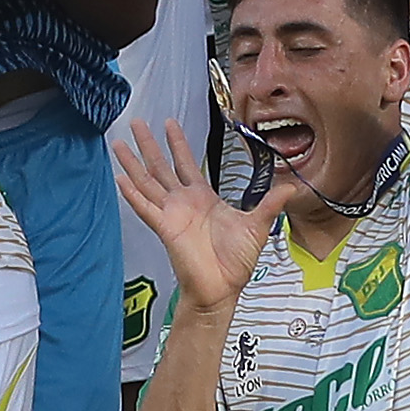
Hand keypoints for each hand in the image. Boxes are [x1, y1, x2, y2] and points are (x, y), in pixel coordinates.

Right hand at [110, 116, 288, 312]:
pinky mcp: (165, 228)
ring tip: (118, 144)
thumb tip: (291, 187)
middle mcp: (183, 203)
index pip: (186, 164)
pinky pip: (146, 208)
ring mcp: (171, 214)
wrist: (223, 287)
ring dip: (133, 163)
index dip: (177, 144)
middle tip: (136, 122)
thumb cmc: (236, 261)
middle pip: (161, 167)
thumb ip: (269, 204)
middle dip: (149, 145)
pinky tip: (121, 179)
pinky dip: (132, 194)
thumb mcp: (257, 225)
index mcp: (203, 198)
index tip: (169, 124)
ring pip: (148, 182)